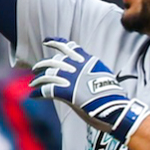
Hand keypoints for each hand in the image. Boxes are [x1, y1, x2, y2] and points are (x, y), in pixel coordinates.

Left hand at [28, 38, 146, 149]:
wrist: (116, 109)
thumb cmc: (112, 97)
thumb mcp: (104, 77)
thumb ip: (92, 73)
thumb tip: (87, 75)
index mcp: (88, 61)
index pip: (69, 46)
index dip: (56, 42)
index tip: (47, 41)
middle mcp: (78, 67)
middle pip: (54, 61)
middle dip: (43, 64)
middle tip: (35, 69)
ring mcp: (72, 79)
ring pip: (48, 75)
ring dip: (38, 79)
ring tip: (32, 83)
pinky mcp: (67, 93)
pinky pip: (46, 90)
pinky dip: (37, 93)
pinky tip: (33, 95)